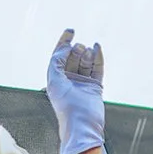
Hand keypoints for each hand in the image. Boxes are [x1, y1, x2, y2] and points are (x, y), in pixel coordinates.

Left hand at [46, 28, 104, 153]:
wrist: (81, 123)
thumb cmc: (65, 104)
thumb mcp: (54, 79)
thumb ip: (57, 61)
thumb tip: (66, 47)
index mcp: (56, 78)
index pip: (59, 56)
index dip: (64, 42)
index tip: (71, 30)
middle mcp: (69, 80)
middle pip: (73, 57)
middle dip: (76, 50)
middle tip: (78, 49)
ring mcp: (83, 82)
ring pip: (86, 61)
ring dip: (87, 53)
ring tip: (87, 51)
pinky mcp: (96, 86)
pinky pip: (97, 68)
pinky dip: (98, 57)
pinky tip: (97, 47)